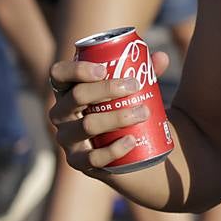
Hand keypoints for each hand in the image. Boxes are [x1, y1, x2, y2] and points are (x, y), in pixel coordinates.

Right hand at [48, 50, 172, 176]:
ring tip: (144, 112)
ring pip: (87, 126)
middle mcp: (61, 114)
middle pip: (75, 97)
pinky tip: (131, 140)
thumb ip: (146, 70)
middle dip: (106, 88)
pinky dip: (114, 149)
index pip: (58, 74)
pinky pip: (93, 158)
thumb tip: (161, 57)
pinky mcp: (79, 162)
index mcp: (67, 90)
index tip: (104, 69)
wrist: (127, 149)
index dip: (76, 69)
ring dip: (117, 117)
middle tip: (135, 85)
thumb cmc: (124, 108)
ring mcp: (67, 139)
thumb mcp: (133, 88)